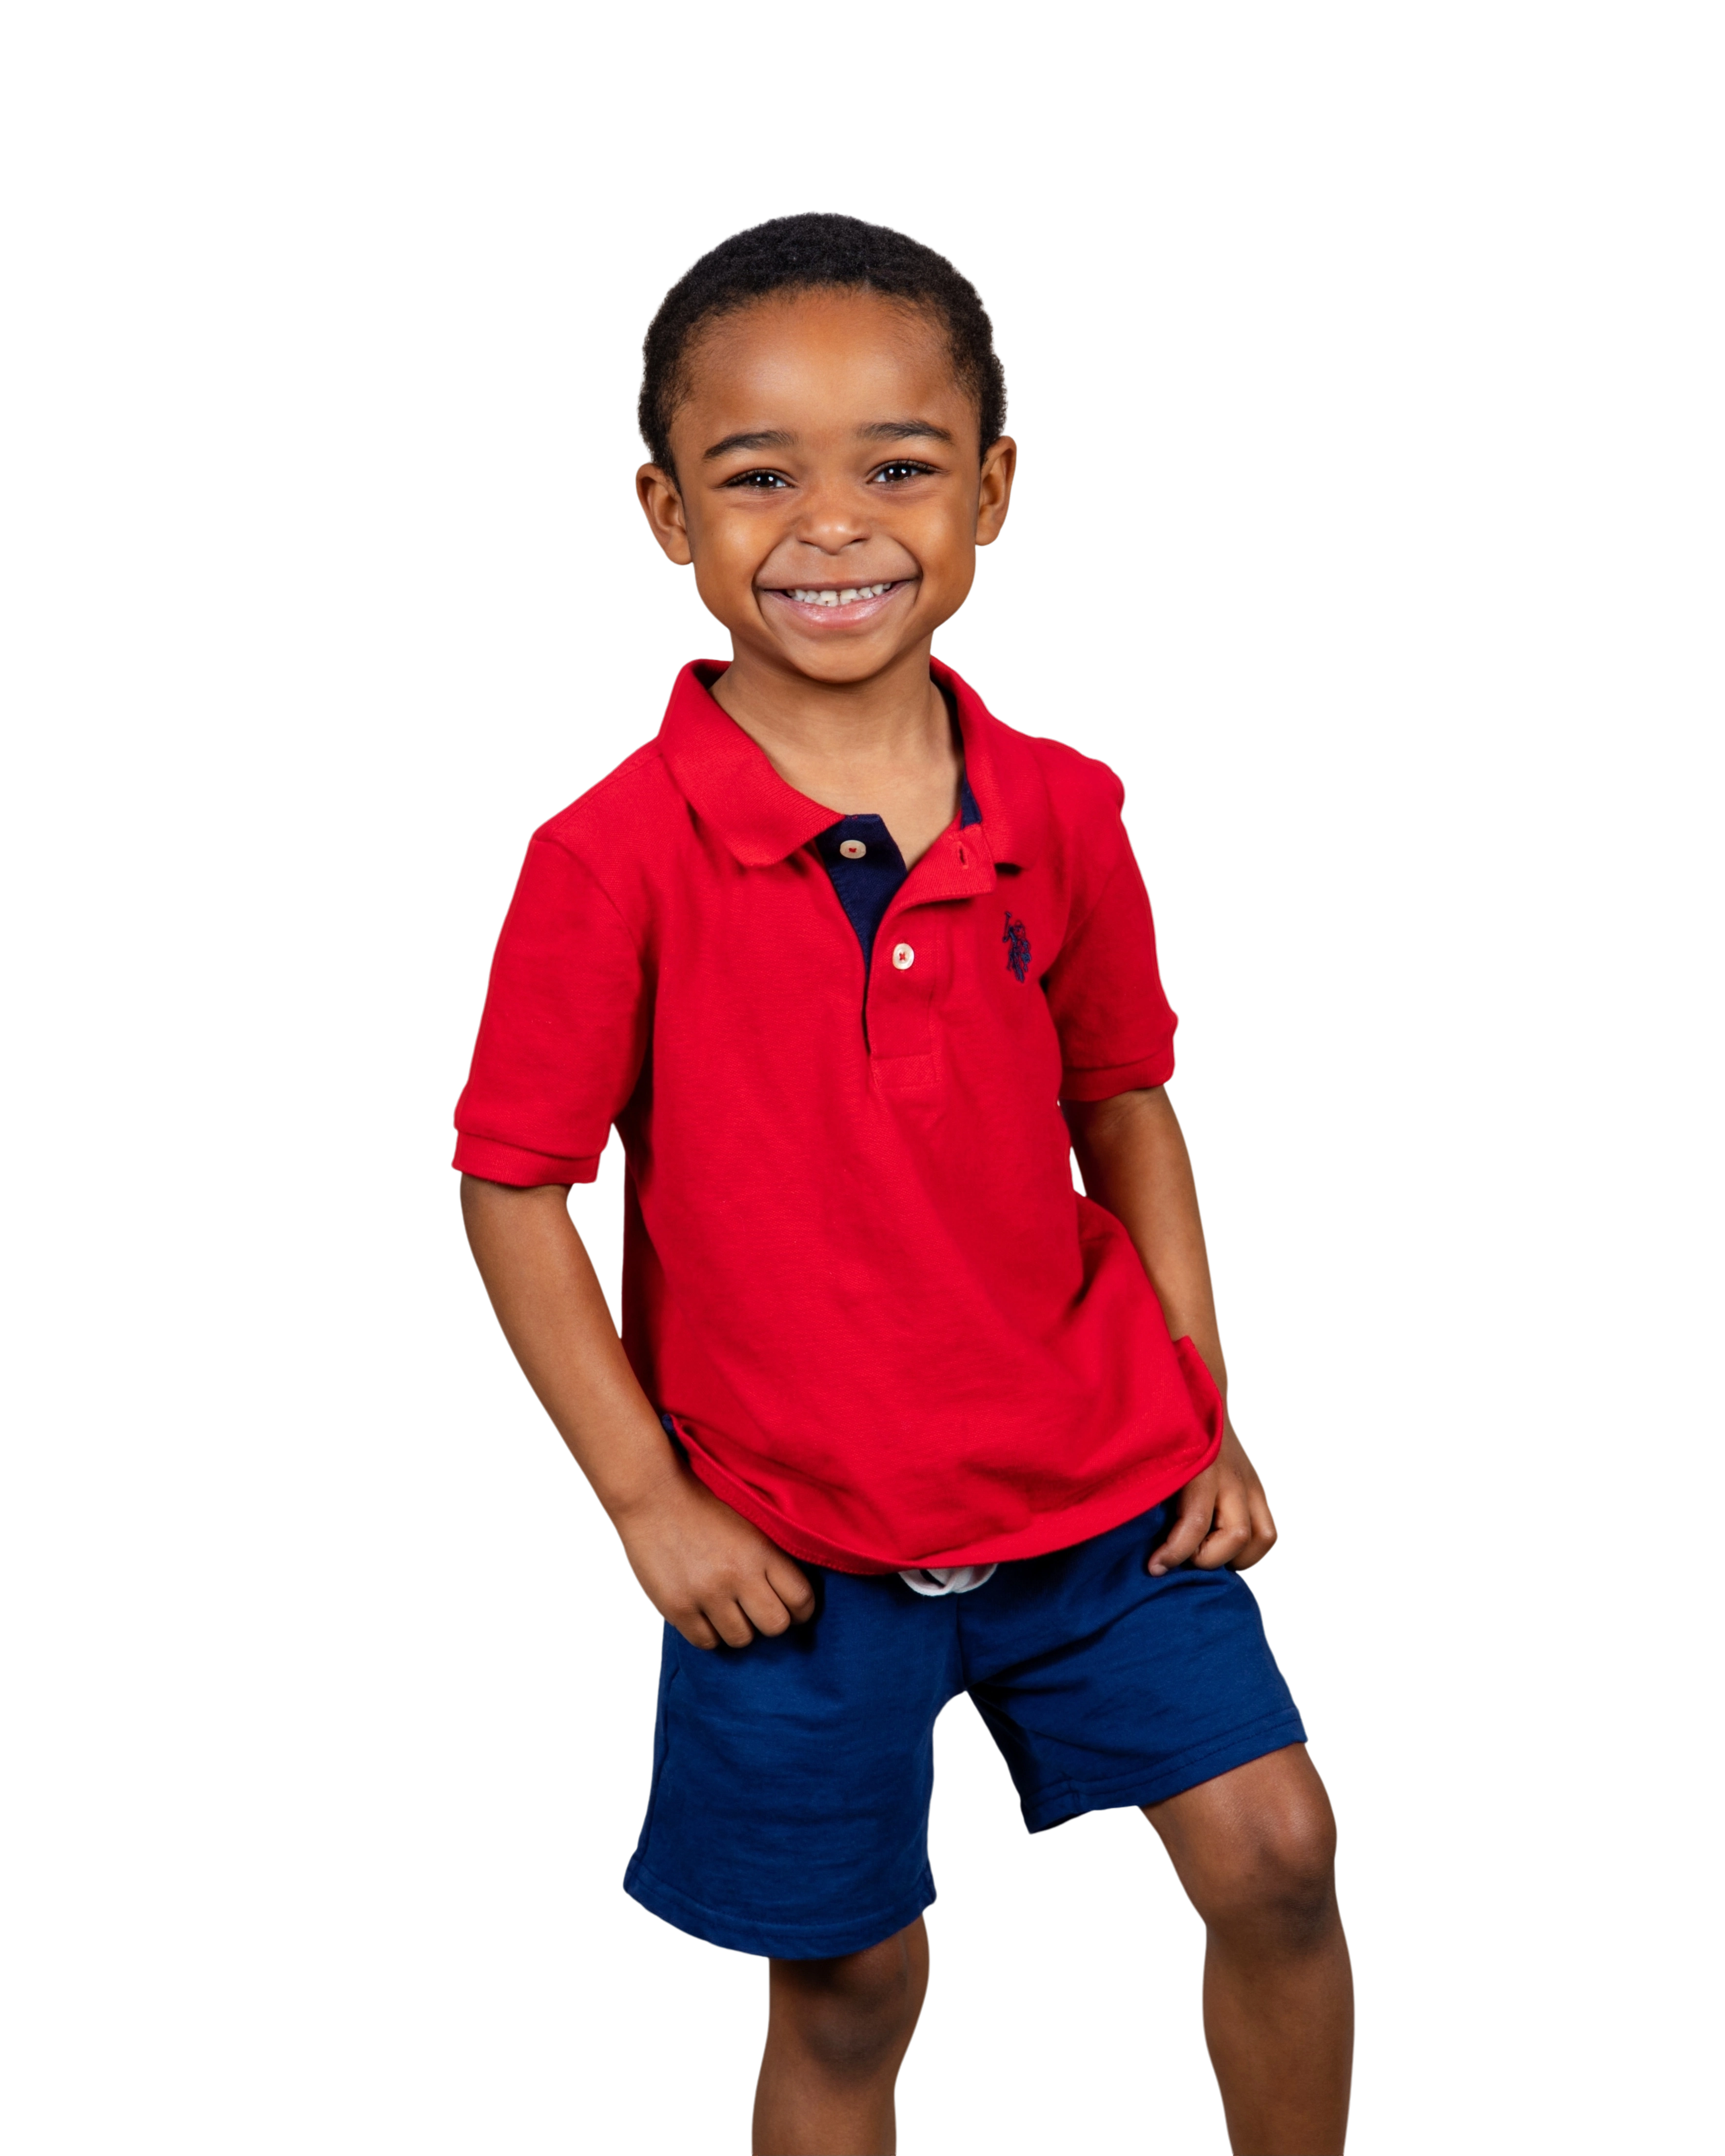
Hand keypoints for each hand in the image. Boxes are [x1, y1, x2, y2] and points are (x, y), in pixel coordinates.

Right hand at [611, 1466, 816, 1650]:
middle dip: (772, 1621)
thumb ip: (770, 1553)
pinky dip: (709, 1633)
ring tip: (729, 1610)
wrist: (651, 1495)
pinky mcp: (677, 1607)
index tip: (796, 1610)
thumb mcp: (748, 1519)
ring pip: (741, 1638)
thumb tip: (789, 1588)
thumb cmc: (700, 1502)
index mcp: (760, 1550)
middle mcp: (736, 1575)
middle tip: (761, 1611)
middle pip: (775, 1625)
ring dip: (739, 1628)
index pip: (800, 1598)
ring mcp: (705, 1594)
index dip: (802, 1610)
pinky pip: (705, 1641)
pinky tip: (706, 1614)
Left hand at [1146, 1415, 1279, 1575]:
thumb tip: (1130, 1535)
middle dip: (1207, 1558)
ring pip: (1262, 1536)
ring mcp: (1250, 1481)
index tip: (1154, 1567)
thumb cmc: (1164, 1434)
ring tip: (1207, 1557)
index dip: (1174, 1553)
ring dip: (1236, 1559)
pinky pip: (1269, 1531)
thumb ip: (1147, 1490)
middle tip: (1182, 1558)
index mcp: (1198, 1467)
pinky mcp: (1259, 1488)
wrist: (1194, 1394)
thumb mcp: (1153, 1457)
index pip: (1194, 1523)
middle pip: (1236, 1535)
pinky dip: (1251, 1552)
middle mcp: (1230, 1475)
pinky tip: (1225, 1552)